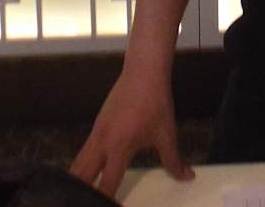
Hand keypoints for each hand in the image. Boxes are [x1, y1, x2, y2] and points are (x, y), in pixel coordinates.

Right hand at [69, 64, 194, 196]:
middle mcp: (101, 142)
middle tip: (84, 203)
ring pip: (77, 163)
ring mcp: (96, 133)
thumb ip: (174, 159)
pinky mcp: (96, 125)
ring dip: (77, 180)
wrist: (143, 72)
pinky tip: (85, 174)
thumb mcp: (166, 133)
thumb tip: (187, 177)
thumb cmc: (155, 102)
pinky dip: (80, 166)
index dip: (106, 201)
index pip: (107, 183)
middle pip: (81, 175)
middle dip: (80, 192)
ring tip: (77, 195)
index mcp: (119, 148)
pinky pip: (83, 151)